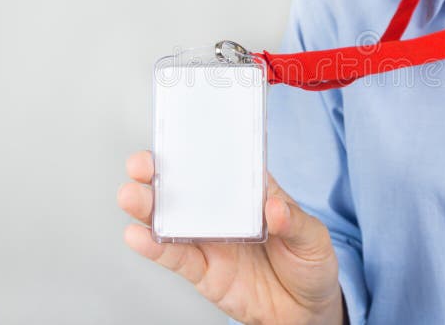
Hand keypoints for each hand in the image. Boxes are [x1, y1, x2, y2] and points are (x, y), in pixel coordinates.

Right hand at [118, 150, 344, 324]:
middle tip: (143, 165)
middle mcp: (225, 212)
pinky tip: (138, 235)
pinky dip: (155, 247)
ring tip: (131, 197)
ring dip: (149, 207)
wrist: (305, 312)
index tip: (178, 137)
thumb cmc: (310, 264)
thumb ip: (294, 222)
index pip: (223, 164)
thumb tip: (275, 208)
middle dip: (160, 173)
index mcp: (251, 193)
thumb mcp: (313, 237)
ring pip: (172, 219)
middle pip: (187, 187)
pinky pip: (175, 257)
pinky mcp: (203, 270)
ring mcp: (210, 240)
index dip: (199, 148)